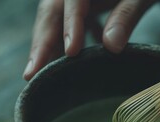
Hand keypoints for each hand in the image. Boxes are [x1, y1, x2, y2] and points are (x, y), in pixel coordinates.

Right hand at [23, 0, 155, 80]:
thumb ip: (126, 16)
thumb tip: (112, 46)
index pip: (72, 1)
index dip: (70, 25)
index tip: (71, 52)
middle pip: (52, 13)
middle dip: (42, 44)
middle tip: (33, 74)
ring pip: (55, 22)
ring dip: (50, 48)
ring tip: (43, 76)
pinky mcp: (81, 7)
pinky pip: (67, 26)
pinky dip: (68, 45)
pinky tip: (74, 63)